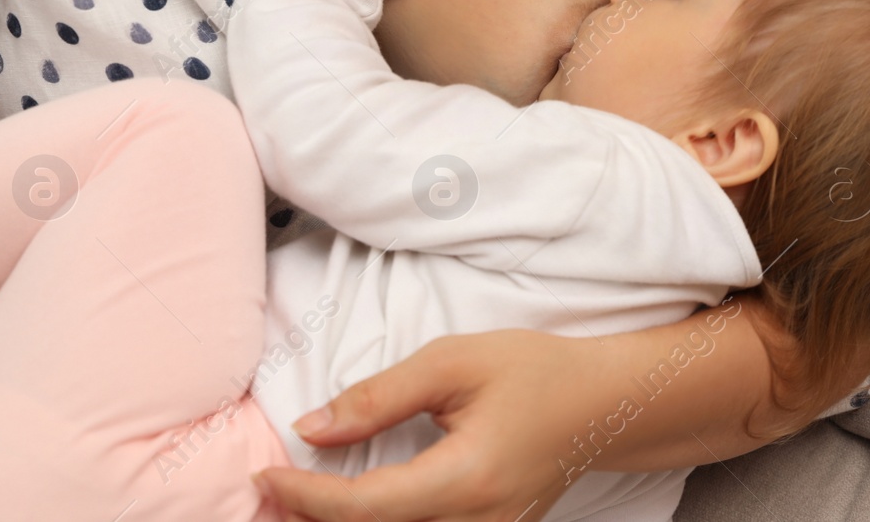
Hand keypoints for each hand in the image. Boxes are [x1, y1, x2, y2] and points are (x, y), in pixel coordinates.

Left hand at [251, 329, 597, 521]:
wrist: (604, 404)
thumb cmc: (535, 372)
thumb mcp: (454, 363)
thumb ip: (379, 396)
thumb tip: (312, 428)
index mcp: (465, 479)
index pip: (363, 507)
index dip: (305, 496)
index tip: (266, 474)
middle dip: (314, 520)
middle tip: (270, 493)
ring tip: (301, 501)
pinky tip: (353, 507)